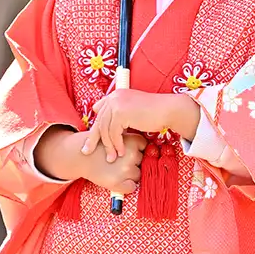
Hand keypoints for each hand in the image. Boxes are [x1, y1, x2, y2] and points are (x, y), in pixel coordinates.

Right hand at [35, 125, 146, 196]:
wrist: (81, 156)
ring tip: (115, 169)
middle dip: (133, 162)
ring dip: (129, 174)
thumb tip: (152, 152)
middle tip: (118, 160)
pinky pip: (132, 187)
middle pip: (142, 161)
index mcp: (132, 141)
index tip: (125, 150)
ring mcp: (125, 170)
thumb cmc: (101, 146)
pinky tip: (117, 179)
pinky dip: (126, 186)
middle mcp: (131, 155)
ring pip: (138, 175)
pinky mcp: (118, 183)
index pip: (145, 148)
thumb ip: (132, 142)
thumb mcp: (117, 137)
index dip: (136, 150)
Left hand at [81, 87, 199, 161]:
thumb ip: (121, 115)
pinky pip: (113, 133)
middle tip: (86, 152)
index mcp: (115, 95)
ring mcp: (117, 104)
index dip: (95, 126)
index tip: (92, 140)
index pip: (98, 110)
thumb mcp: (133, 111)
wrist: (168, 109)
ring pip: (104, 129)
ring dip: (108, 146)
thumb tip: (110, 126)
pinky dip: (116, 145)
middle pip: (98, 121)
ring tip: (111, 158)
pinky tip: (121, 152)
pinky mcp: (121, 113)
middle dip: (92, 138)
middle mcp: (114, 97)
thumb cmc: (154, 113)